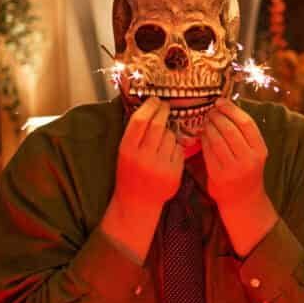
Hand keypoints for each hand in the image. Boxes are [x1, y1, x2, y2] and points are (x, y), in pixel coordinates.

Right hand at [113, 97, 183, 212]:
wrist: (138, 202)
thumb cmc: (129, 174)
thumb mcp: (124, 153)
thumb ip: (135, 134)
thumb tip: (149, 108)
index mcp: (127, 150)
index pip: (140, 121)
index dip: (149, 106)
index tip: (155, 100)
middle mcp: (143, 157)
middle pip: (158, 126)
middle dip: (163, 112)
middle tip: (165, 106)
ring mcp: (160, 166)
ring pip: (171, 137)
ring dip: (169, 131)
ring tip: (162, 137)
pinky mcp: (174, 173)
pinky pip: (179, 150)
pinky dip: (176, 146)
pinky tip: (168, 151)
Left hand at [201, 98, 269, 208]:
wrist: (243, 200)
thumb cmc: (247, 171)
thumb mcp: (254, 153)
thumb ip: (245, 135)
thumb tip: (228, 108)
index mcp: (260, 150)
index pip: (246, 123)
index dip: (231, 109)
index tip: (220, 102)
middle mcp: (248, 159)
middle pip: (230, 129)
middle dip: (217, 116)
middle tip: (210, 111)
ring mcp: (233, 168)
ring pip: (217, 139)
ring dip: (209, 126)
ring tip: (206, 121)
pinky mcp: (218, 174)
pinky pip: (208, 151)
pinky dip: (204, 139)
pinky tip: (203, 134)